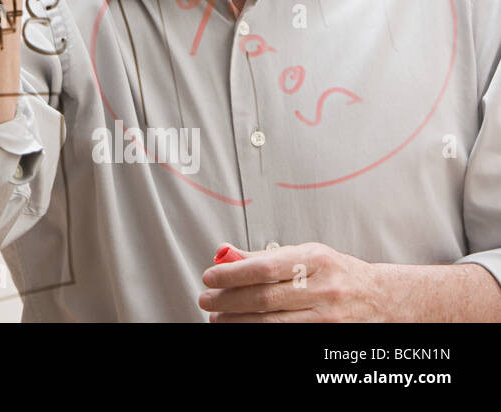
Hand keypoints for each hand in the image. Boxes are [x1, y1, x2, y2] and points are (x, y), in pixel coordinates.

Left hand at [199, 241, 388, 321]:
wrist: (380, 297)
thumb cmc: (337, 272)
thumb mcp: (305, 253)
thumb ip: (264, 256)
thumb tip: (225, 254)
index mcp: (315, 260)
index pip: (264, 268)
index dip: (231, 275)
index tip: (210, 278)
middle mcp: (324, 288)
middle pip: (264, 299)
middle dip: (228, 301)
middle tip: (207, 301)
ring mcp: (328, 316)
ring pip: (272, 323)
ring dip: (238, 322)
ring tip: (219, 317)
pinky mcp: (327, 335)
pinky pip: (286, 335)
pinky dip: (259, 332)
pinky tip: (243, 327)